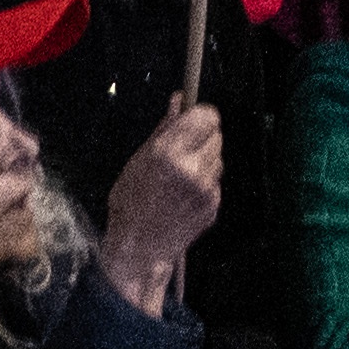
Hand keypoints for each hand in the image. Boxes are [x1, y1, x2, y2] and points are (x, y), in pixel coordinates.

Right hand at [104, 109, 230, 319]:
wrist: (137, 249)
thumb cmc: (130, 204)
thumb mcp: (138, 160)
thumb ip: (163, 128)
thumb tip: (178, 100)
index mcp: (169, 153)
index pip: (206, 116)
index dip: (200, 115)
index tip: (193, 118)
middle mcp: (192, 169)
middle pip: (216, 135)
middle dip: (202, 137)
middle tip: (183, 150)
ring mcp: (206, 190)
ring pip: (218, 158)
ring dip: (205, 160)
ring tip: (181, 175)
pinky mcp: (213, 206)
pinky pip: (216, 182)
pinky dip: (205, 183)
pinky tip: (184, 194)